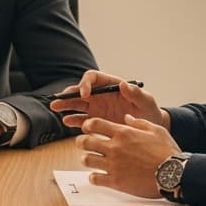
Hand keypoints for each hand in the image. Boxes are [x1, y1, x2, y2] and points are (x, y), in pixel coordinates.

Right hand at [51, 70, 167, 130]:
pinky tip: (67, 122)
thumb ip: (136, 93)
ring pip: (77, 104)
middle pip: (80, 91)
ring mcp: (97, 108)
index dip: (85, 84)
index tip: (84, 94)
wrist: (149, 127)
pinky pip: (82, 119)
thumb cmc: (149, 110)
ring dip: (66, 106)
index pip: (93, 78)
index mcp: (110, 85)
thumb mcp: (146, 100)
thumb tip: (124, 84)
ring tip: (56, 109)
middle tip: (57, 101)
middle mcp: (100, 95)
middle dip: (68, 95)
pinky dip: (73, 120)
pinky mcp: (96, 121)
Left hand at [76, 115, 182, 197]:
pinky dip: (93, 177)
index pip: (94, 124)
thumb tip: (127, 118)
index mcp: (123, 133)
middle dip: (81, 141)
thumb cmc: (167, 152)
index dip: (87, 125)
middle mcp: (115, 148)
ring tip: (90, 160)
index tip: (87, 128)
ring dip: (86, 159)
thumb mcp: (156, 130)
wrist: (173, 174)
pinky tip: (97, 176)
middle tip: (84, 143)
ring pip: (87, 160)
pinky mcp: (115, 181)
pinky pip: (95, 178)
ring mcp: (114, 165)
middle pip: (85, 142)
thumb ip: (139, 123)